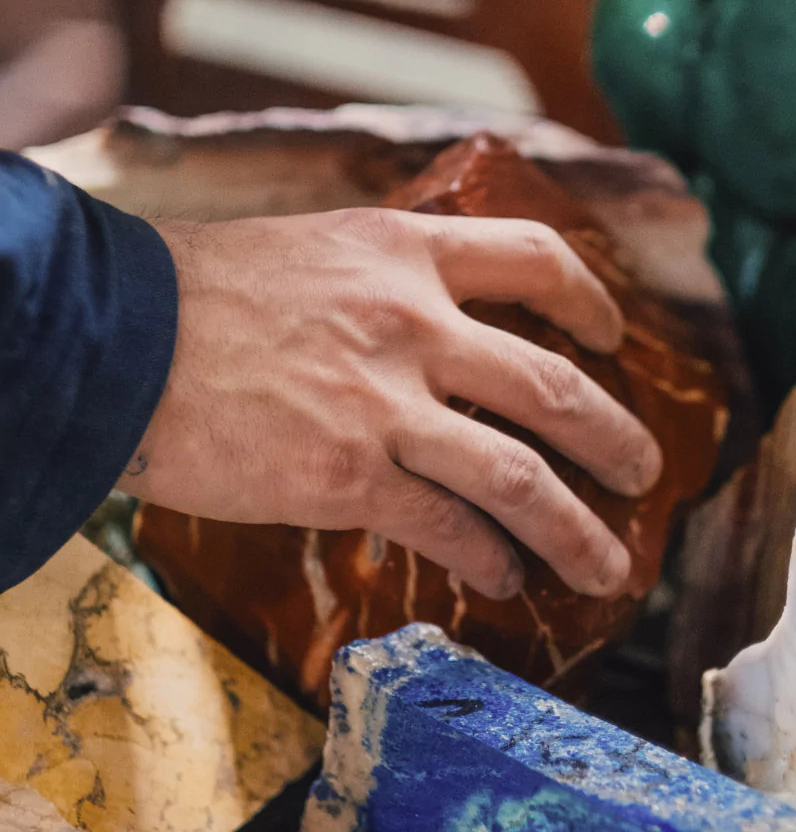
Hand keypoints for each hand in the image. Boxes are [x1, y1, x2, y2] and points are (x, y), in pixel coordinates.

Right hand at [122, 207, 662, 601]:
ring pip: (523, 474)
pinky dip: (490, 559)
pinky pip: (449, 526)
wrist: (113, 339)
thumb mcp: (307, 250)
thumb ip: (381, 281)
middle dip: (617, 439)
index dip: (591, 300)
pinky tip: (505, 580)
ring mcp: (388, 403)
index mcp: (404, 251)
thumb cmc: (192, 296)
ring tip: (606, 565)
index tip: (612, 337)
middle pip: (556, 386)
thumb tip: (429, 323)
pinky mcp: (350, 476)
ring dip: (578, 528)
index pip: (534, 259)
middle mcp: (415, 321)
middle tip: (646, 473)